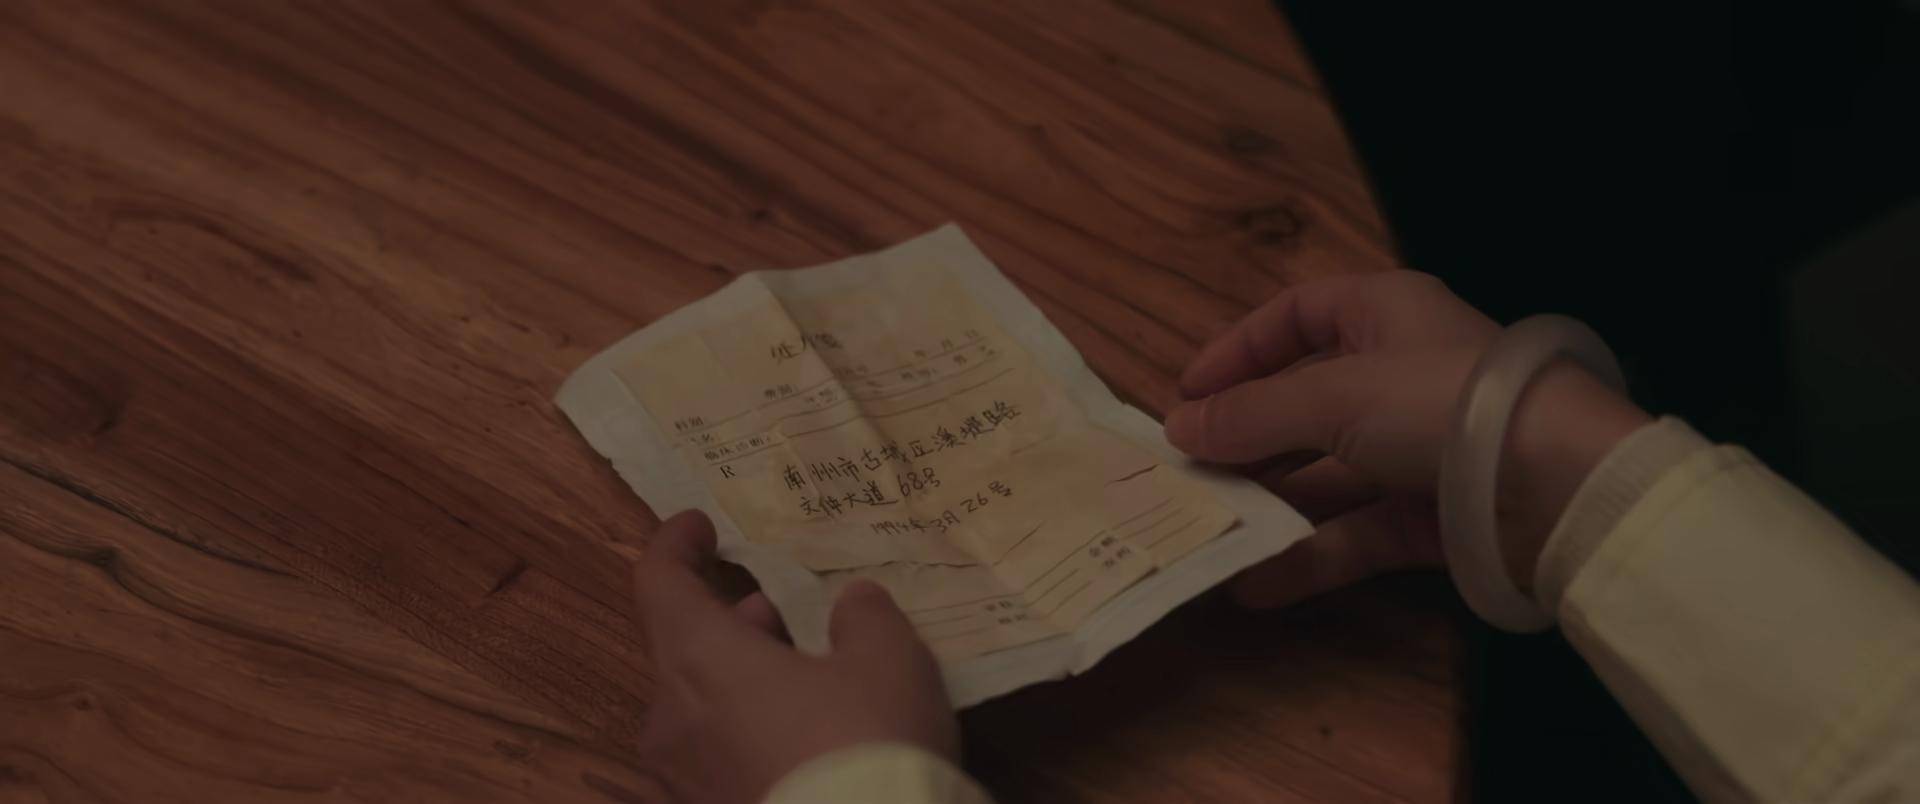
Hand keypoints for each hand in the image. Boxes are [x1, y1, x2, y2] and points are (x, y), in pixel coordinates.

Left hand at [633, 511, 956, 802]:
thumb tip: (854, 602)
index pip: (658, 581)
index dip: (675, 545)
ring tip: (802, 676)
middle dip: (727, 619)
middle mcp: (671, 717)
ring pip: (695, 706)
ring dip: (738, 679)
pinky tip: (802, 740)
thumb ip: (866, 618)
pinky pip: (714, 758)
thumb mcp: (888, 660)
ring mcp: (680, 780)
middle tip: (776, 608)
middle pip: (680, 646)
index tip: (700, 525)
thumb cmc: (864, 741)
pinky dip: (745, 731)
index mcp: (699, 658)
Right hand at [1165, 272, 1648, 607]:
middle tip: (1186, 474)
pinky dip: (1306, 555)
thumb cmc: (1439, 403)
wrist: (1559, 483)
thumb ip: (1250, 416)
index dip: (1238, 351)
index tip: (1186, 396)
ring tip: (1208, 529)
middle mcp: (1399, 375)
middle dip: (1243, 439)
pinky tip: (1254, 581)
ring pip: (1325, 472)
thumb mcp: (1332, 396)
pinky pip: (1354, 532)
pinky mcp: (1430, 516)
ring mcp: (1416, 449)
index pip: (1297, 316)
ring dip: (1268, 501)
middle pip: (1303, 402)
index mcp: (1384, 314)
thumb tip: (1178, 429)